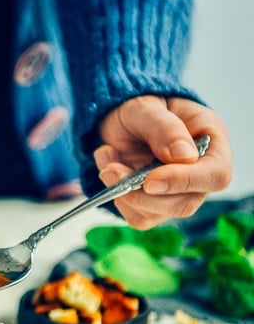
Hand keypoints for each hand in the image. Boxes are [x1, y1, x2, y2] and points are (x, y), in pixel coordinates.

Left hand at [93, 95, 232, 227]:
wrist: (118, 115)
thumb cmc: (139, 106)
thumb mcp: (146, 107)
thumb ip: (165, 128)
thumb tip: (185, 156)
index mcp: (211, 141)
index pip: (215, 175)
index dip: (185, 182)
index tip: (150, 180)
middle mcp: (200, 171)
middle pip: (185, 202)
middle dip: (142, 193)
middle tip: (112, 169)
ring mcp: (178, 191)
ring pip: (158, 214)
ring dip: (125, 194)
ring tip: (107, 162)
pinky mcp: (155, 204)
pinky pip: (139, 217)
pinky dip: (117, 197)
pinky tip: (109, 168)